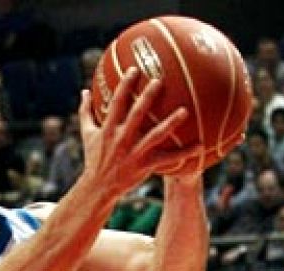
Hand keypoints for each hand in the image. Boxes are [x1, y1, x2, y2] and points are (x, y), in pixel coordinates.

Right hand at [77, 70, 192, 197]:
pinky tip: (200, 145)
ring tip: (185, 111)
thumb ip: (86, 111)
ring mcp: (134, 152)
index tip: (134, 69)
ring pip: (155, 136)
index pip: (116, 102)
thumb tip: (83, 90)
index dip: (125, 85)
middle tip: (159, 80)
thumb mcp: (87, 133)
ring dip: (171, 123)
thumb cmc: (94, 157)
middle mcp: (121, 138)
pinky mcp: (145, 165)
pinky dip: (185, 153)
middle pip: (136, 114)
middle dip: (147, 97)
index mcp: (108, 128)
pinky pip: (168, 159)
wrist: (98, 187)